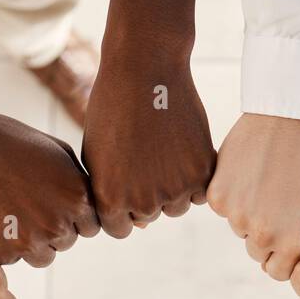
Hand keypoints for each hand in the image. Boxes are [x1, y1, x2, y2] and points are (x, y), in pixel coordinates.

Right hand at [0, 104, 99, 266]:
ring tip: (9, 208)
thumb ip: (82, 183)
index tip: (50, 196)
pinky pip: (11, 259)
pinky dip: (1, 244)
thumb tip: (96, 207)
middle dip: (51, 227)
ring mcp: (27, 243)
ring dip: (30, 241)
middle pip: (65, 242)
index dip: (71, 213)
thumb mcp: (58, 152)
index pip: (89, 226)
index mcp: (78, 200)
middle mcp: (57, 226)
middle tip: (24, 200)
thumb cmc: (9, 142)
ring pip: (41, 257)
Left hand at [82, 45, 214, 236]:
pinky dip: (194, 176)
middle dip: (146, 195)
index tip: (124, 182)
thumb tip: (141, 225)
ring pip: (176, 206)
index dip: (121, 208)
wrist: (144, 70)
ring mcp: (175, 189)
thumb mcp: (97, 156)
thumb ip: (111, 194)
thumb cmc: (112, 110)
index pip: (119, 228)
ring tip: (162, 151)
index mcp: (111, 200)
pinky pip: (200, 192)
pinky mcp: (202, 171)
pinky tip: (180, 149)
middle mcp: (144, 202)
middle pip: (148, 216)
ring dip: (172, 188)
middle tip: (144, 157)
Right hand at [208, 114, 299, 280]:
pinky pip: (222, 206)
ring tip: (267, 179)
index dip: (281, 255)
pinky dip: (232, 192)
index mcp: (296, 243)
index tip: (285, 235)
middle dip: (265, 234)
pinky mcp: (218, 196)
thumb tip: (284, 264)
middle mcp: (266, 236)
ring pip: (239, 227)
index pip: (277, 272)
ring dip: (249, 211)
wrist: (294, 115)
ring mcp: (239, 217)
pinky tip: (250, 170)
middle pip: (256, 252)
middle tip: (278, 200)